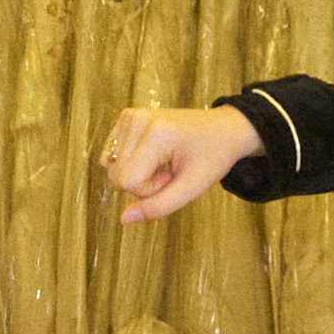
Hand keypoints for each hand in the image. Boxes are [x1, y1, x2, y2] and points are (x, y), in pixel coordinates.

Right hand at [100, 105, 264, 224]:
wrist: (222, 130)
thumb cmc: (211, 158)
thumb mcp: (191, 189)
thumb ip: (157, 207)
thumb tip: (124, 218)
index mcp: (156, 134)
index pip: (126, 180)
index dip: (148, 190)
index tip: (172, 178)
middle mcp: (137, 119)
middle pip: (116, 174)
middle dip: (142, 182)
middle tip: (169, 170)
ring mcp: (130, 115)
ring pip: (111, 166)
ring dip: (138, 172)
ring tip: (164, 161)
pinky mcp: (126, 116)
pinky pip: (112, 154)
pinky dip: (130, 160)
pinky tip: (153, 153)